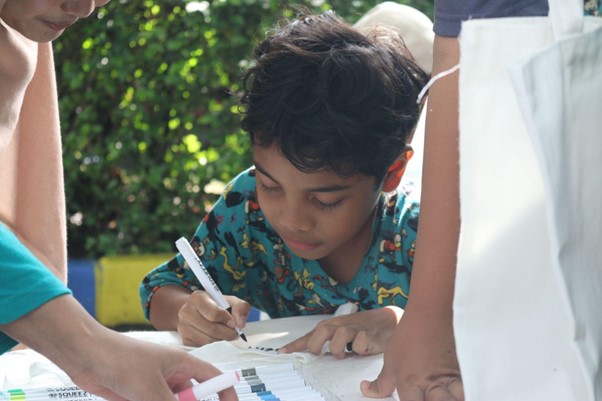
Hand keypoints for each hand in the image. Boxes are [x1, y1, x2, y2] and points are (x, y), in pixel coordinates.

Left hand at [71, 331, 238, 400]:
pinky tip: (129, 399)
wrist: (85, 356)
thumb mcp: (151, 388)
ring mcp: (153, 387)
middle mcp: (171, 376)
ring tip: (139, 397)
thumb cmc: (121, 359)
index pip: (213, 378)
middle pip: (191, 400)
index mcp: (182, 364)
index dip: (225, 393)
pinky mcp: (136, 397)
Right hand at [177, 290, 250, 346]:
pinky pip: (202, 347)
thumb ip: (240, 307)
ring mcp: (182, 327)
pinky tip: (216, 338)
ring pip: (207, 340)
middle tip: (234, 334)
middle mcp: (186, 311)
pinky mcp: (184, 340)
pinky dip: (213, 345)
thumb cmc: (216, 306)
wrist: (199, 311)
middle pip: (211, 329)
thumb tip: (240, 324)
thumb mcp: (230, 301)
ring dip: (221, 340)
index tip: (233, 323)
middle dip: (227, 333)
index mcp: (198, 298)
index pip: (214, 313)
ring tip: (226, 335)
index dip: (227, 320)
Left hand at [279, 306, 401, 357]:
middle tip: (320, 354)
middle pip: (320, 333)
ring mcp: (354, 329)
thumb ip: (324, 341)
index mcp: (330, 326)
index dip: (295, 345)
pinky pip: (360, 344)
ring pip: (338, 338)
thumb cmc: (360, 327)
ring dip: (338, 349)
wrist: (388, 320)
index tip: (281, 353)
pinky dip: (359, 349)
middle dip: (316, 346)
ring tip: (344, 353)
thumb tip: (304, 351)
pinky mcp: (369, 336)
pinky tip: (362, 350)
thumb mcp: (340, 332)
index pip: (309, 336)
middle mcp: (340, 326)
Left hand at [359, 307, 462, 399]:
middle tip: (429, 397)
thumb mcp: (391, 360)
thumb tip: (366, 391)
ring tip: (447, 395)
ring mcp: (449, 379)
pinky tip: (458, 392)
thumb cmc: (409, 335)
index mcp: (410, 383)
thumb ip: (382, 383)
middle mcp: (431, 384)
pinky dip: (463, 392)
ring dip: (453, 399)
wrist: (432, 313)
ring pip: (459, 399)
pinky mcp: (463, 372)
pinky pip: (467, 388)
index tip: (412, 400)